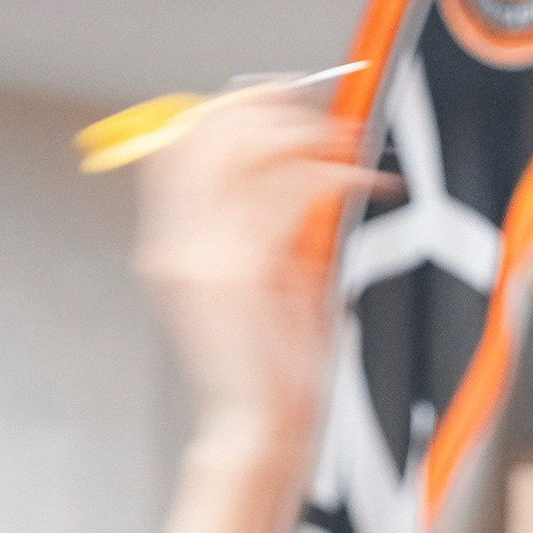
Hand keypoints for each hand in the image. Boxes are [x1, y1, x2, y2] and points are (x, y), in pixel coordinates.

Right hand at [133, 87, 374, 455]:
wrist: (257, 429)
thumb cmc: (266, 367)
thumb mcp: (261, 278)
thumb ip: (264, 219)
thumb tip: (297, 156)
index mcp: (168, 244)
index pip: (179, 138)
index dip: (236, 106)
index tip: (289, 102)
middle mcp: (172, 242)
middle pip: (208, 127)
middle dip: (276, 107)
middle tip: (329, 122)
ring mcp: (199, 254)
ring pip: (250, 146)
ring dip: (313, 136)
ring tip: (352, 152)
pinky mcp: (240, 268)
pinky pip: (291, 186)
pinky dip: (338, 173)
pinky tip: (365, 183)